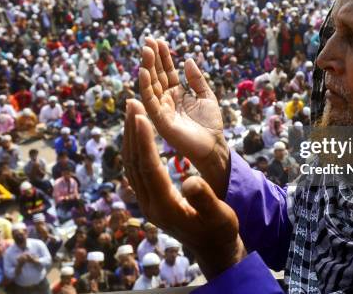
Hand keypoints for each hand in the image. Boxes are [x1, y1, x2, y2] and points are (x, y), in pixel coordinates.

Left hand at [122, 100, 245, 279]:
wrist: (214, 249)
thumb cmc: (221, 231)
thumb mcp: (219, 216)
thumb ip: (204, 198)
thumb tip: (190, 180)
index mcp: (165, 207)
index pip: (149, 168)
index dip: (144, 141)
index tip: (141, 115)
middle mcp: (150, 204)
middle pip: (134, 163)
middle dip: (132, 131)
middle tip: (132, 102)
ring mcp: (147, 202)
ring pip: (132, 165)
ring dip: (131, 137)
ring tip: (133, 110)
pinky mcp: (150, 199)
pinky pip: (137, 169)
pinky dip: (136, 147)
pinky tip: (139, 133)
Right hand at [139, 38, 228, 196]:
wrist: (213, 146)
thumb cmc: (210, 124)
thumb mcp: (206, 96)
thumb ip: (196, 79)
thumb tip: (187, 59)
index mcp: (177, 93)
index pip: (167, 72)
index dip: (163, 57)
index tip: (158, 41)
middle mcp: (167, 100)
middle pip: (157, 75)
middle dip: (152, 58)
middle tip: (148, 40)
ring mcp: (162, 110)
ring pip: (151, 85)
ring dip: (148, 68)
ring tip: (146, 51)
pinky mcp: (160, 120)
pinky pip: (151, 102)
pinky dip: (146, 87)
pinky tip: (144, 72)